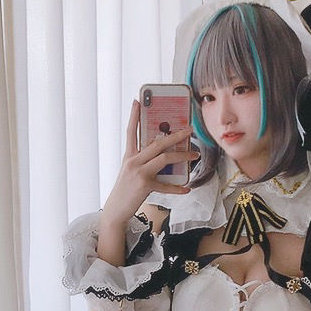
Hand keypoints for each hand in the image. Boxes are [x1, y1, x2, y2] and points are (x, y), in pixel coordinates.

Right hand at [101, 100, 198, 225]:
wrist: (115, 210)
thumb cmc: (125, 190)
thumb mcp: (130, 171)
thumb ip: (143, 160)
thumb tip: (162, 154)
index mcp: (128, 155)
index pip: (131, 131)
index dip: (134, 115)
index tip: (137, 101)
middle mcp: (133, 161)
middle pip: (156, 143)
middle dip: (174, 135)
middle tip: (188, 129)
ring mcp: (139, 173)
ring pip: (164, 158)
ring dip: (182, 156)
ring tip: (194, 155)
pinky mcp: (144, 186)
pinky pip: (165, 185)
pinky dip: (177, 188)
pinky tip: (186, 188)